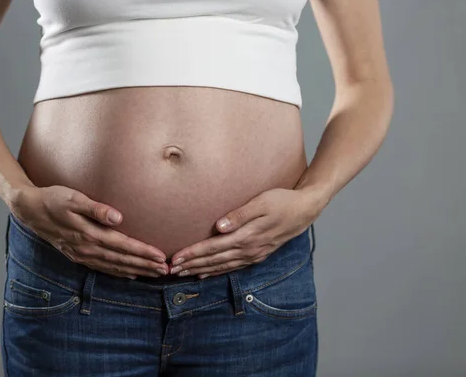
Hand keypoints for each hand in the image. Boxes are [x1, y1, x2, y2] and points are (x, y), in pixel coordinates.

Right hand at [8, 184, 168, 278]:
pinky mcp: (78, 255)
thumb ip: (96, 208)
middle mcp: (87, 248)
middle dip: (146, 265)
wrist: (30, 210)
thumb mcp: (73, 198)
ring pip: (114, 266)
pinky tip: (130, 274)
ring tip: (155, 274)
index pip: (123, 246)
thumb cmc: (53, 199)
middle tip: (166, 270)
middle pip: (122, 260)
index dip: (143, 252)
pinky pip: (103, 268)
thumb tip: (118, 217)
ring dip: (136, 271)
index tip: (161, 257)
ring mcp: (82, 254)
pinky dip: (119, 272)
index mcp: (89, 234)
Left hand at [168, 188, 322, 278]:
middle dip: (191, 265)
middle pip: (214, 260)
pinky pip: (232, 267)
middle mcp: (248, 250)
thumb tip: (219, 226)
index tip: (176, 258)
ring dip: (201, 270)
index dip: (193, 253)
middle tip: (171, 270)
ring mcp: (253, 255)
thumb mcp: (261, 202)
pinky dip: (217, 272)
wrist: (304, 210)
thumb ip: (240, 215)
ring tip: (183, 274)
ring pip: (221, 266)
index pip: (213, 248)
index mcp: (246, 236)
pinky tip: (205, 274)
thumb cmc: (281, 201)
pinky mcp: (257, 255)